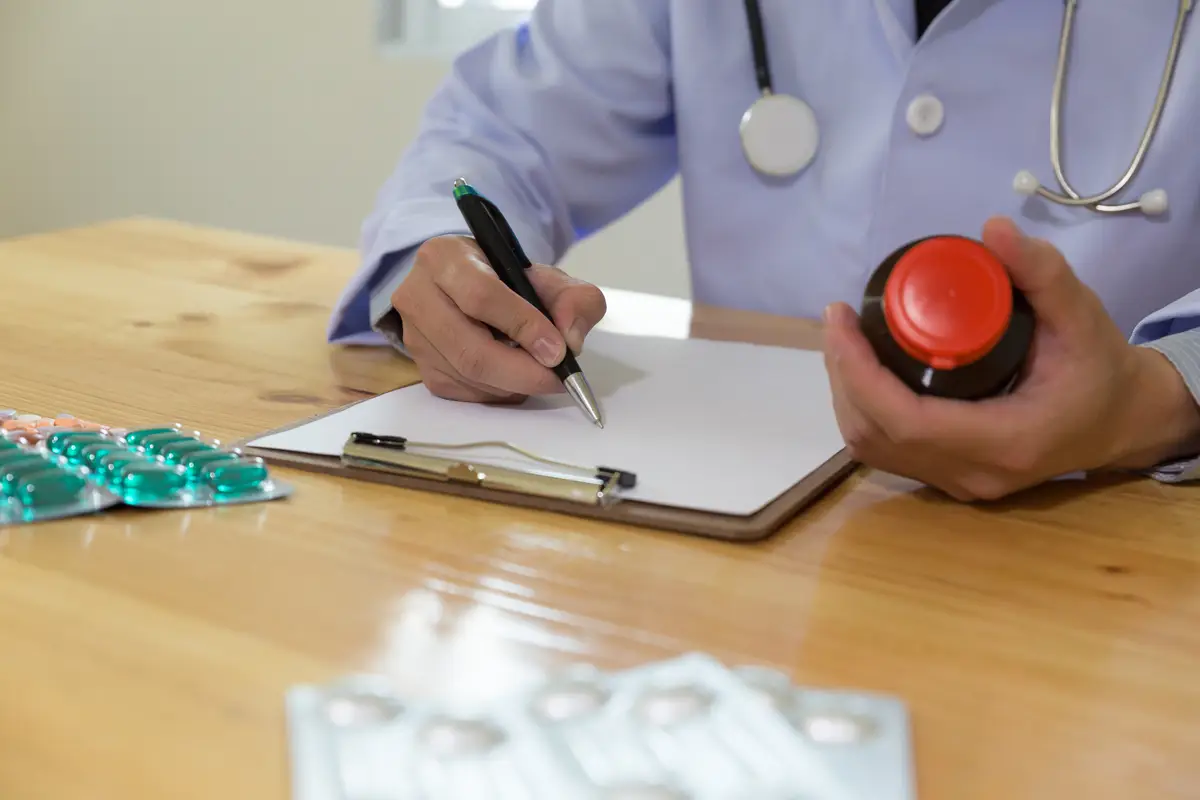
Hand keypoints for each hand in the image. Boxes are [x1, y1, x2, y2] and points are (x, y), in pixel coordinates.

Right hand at [392, 235, 605, 402]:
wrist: (471, 290)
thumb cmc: (507, 281)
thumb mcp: (547, 277)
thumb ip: (573, 298)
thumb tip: (570, 338)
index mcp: (444, 258)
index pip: (480, 296)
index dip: (523, 326)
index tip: (558, 350)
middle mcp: (417, 295)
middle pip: (470, 350)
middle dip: (521, 371)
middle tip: (556, 378)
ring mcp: (413, 335)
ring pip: (467, 376)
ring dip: (513, 384)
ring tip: (539, 373)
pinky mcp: (421, 366)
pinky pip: (463, 391)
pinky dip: (498, 392)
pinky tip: (514, 377)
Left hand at [822, 216, 1199, 500]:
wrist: (1124, 421)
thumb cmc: (1102, 369)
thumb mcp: (1082, 316)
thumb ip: (1042, 273)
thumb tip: (993, 228)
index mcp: (1003, 441)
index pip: (903, 419)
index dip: (858, 371)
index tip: (841, 319)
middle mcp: (972, 474)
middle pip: (874, 434)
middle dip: (844, 375)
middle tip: (840, 321)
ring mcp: (959, 484)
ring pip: (873, 448)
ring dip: (847, 394)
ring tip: (845, 340)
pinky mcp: (949, 479)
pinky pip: (887, 451)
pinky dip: (863, 410)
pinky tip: (863, 371)